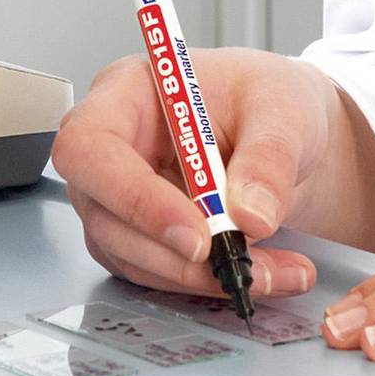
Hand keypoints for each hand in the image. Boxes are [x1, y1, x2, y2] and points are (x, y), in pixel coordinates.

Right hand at [50, 47, 374, 300]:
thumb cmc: (264, 98)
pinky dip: (209, 282)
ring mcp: (118, 196)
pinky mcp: (139, 236)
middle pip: (104, 214)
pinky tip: (264, 273)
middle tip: (238, 264)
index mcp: (126, 93)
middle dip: (172, 252)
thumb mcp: (282, 109)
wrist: (283, 133)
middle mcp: (111, 147)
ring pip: (131, 255)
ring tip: (273, 272)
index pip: (91, 147)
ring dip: (200, 276)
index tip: (195, 233)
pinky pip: (159, 272)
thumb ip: (269, 156)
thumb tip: (251, 214)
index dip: (132, 197)